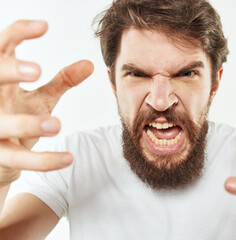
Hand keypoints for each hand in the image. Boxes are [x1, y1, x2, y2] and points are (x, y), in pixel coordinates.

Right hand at [0, 20, 93, 185]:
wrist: (0, 159)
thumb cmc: (18, 118)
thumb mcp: (40, 98)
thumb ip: (62, 81)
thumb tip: (90, 64)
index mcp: (1, 82)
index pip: (1, 48)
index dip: (18, 34)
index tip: (44, 26)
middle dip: (8, 72)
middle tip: (35, 71)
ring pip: (1, 124)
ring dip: (28, 124)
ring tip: (57, 124)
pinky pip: (18, 159)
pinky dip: (43, 161)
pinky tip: (68, 159)